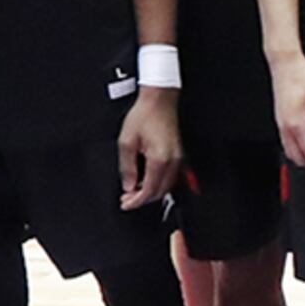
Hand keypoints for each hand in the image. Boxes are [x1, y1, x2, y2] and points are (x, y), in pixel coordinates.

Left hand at [119, 86, 182, 205]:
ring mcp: (178, 159)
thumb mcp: (126, 141)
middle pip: (159, 192)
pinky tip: (147, 183)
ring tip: (135, 191)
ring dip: (151, 192)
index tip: (125, 203)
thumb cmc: (145, 116)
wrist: (159, 101)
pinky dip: (159, 184)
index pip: (148, 190)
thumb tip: (128, 185)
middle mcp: (172, 161)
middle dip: (142, 199)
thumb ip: (127, 167)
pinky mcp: (179, 156)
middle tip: (127, 198)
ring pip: (166, 187)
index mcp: (159, 159)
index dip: (136, 201)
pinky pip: (171, 178)